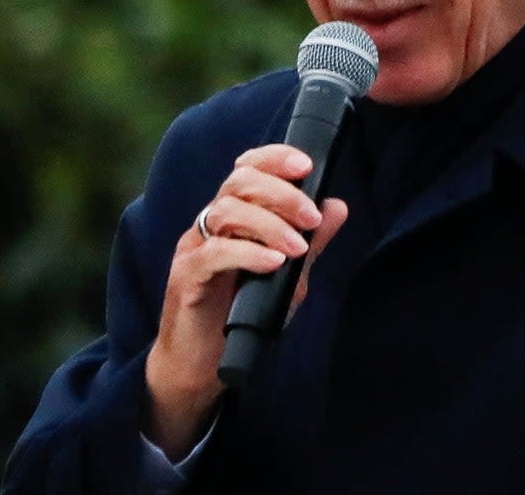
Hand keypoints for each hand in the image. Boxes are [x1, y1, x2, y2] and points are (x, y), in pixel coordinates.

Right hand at [143, 144, 347, 459]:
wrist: (202, 365)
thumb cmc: (243, 313)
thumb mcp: (289, 276)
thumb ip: (312, 243)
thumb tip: (337, 206)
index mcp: (234, 215)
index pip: (248, 169)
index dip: (274, 158)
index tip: (307, 165)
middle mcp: (211, 224)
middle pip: (239, 182)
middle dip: (281, 193)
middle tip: (311, 218)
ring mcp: (195, 247)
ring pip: (227, 212)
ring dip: (270, 224)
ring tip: (298, 247)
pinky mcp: (186, 277)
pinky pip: (214, 253)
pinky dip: (248, 253)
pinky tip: (274, 263)